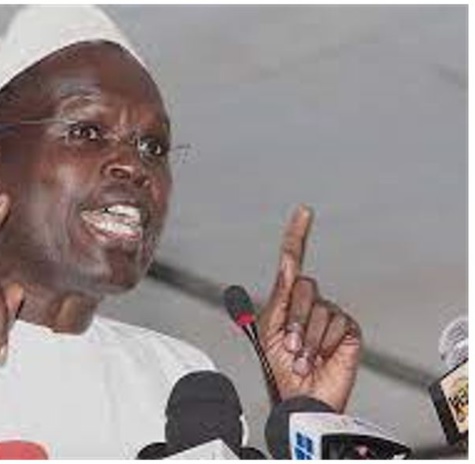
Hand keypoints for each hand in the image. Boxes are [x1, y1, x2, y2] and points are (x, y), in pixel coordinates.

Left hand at [257, 205, 361, 411]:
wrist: (299, 398)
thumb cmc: (280, 369)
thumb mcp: (268, 330)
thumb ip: (279, 296)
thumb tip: (286, 263)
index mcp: (287, 300)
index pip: (293, 261)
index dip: (298, 235)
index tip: (304, 212)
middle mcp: (310, 303)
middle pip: (304, 286)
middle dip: (293, 319)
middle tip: (290, 345)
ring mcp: (330, 316)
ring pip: (319, 308)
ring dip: (307, 337)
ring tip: (303, 357)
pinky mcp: (348, 330)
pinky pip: (336, 324)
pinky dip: (324, 344)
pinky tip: (321, 358)